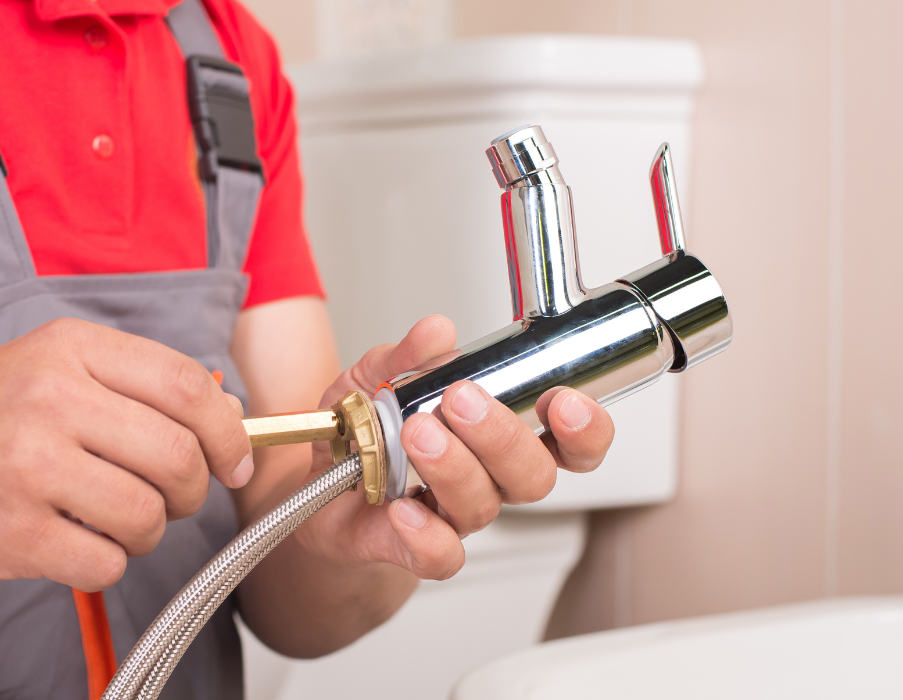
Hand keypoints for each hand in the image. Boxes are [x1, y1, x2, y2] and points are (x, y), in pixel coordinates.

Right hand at [0, 318, 251, 590]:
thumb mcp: (46, 367)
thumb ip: (133, 383)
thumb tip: (229, 411)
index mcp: (69, 348)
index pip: (189, 387)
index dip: (229, 432)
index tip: (235, 461)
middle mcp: (51, 399)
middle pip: (179, 457)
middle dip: (191, 491)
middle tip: (168, 498)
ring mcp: (29, 467)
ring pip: (148, 516)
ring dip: (146, 532)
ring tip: (110, 521)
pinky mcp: (12, 533)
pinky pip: (105, 562)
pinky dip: (103, 562)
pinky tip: (71, 542)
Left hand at [295, 315, 613, 580]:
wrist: (317, 488)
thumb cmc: (365, 431)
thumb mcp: (376, 377)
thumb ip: (407, 356)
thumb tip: (437, 333)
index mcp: (498, 436)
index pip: (570, 444)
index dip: (585, 430)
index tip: (564, 401)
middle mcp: (488, 479)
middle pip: (533, 475)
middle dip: (503, 436)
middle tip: (462, 400)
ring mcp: (453, 515)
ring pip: (482, 505)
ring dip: (453, 465)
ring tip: (416, 431)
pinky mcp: (413, 548)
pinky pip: (440, 556)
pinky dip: (424, 533)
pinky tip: (401, 507)